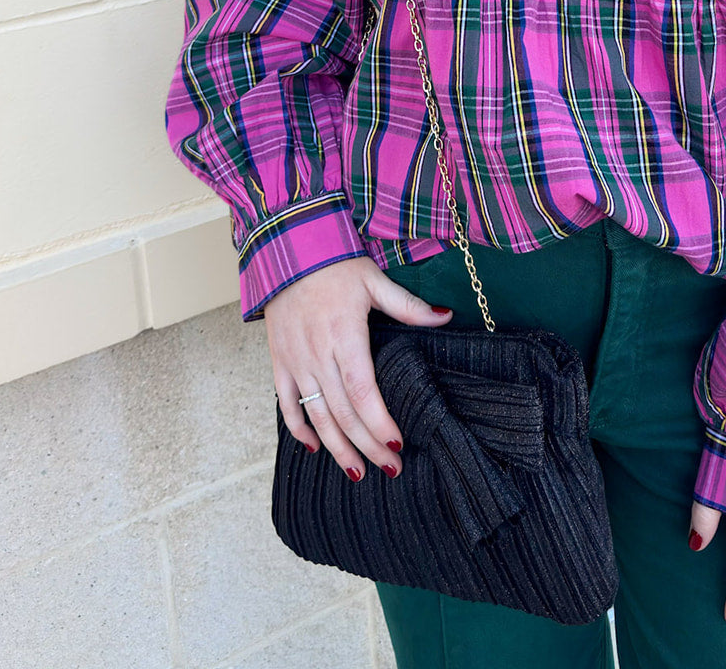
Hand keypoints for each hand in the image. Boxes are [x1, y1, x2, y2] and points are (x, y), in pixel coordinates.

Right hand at [265, 256, 453, 480]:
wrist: (286, 252)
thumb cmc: (335, 265)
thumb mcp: (374, 281)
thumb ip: (408, 306)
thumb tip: (445, 317)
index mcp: (344, 336)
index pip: (363, 391)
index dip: (378, 421)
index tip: (397, 443)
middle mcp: (318, 355)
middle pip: (344, 413)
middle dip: (368, 446)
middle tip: (391, 468)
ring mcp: (296, 362)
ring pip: (317, 416)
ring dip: (338, 448)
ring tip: (358, 473)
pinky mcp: (280, 363)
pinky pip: (288, 404)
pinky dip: (299, 429)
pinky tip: (316, 447)